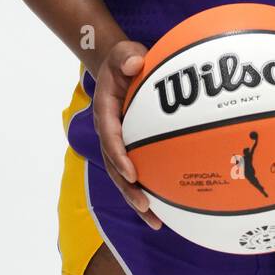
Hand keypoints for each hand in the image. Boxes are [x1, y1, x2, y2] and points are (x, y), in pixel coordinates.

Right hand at [92, 39, 161, 229]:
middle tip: (146, 207)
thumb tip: (135, 64)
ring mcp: (119, 145)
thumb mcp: (123, 52)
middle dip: (129, 190)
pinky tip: (169, 209)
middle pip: (116, 168)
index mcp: (105, 113)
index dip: (119, 157)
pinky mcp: (131, 150)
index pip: (110, 138)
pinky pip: (139, 173)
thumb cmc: (123, 61)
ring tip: (157, 222)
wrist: (119, 68)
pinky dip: (151, 191)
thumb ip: (127, 57)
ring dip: (138, 200)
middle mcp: (109, 134)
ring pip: (125, 178)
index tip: (133, 173)